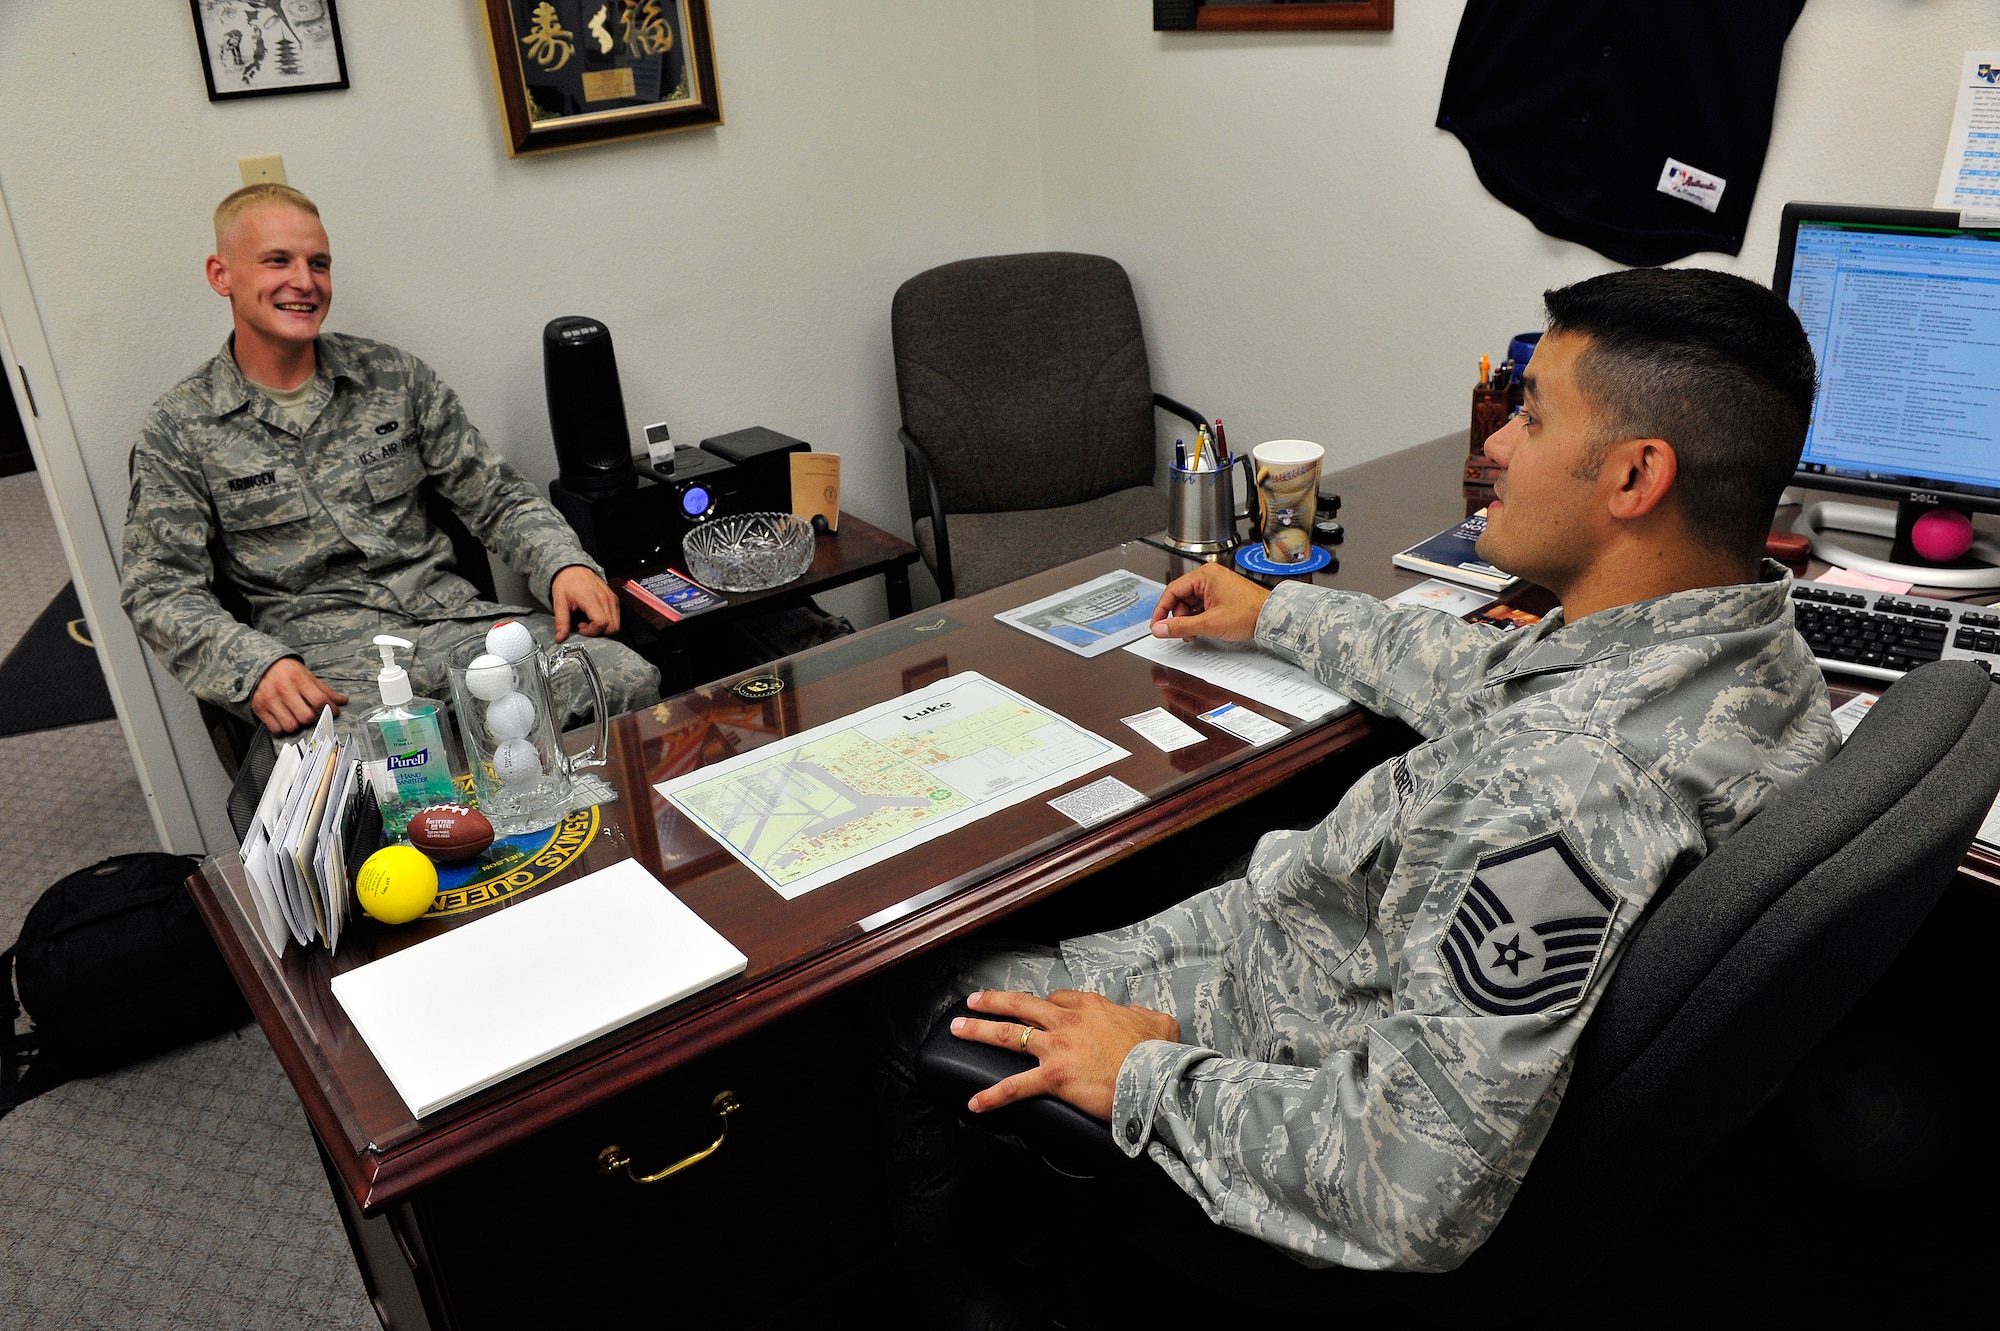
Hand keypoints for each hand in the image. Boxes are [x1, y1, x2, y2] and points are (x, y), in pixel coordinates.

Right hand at [250, 657, 348, 734]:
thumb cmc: (287, 671)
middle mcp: (283, 690)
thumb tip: (342, 701)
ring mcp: (270, 700)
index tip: (333, 712)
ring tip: (298, 717)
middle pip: (306, 717)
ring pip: (291, 726)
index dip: (330, 709)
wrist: (259, 665)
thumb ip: (325, 690)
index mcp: (298, 679)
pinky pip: (275, 729)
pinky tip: (286, 720)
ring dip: (298, 725)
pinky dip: (283, 729)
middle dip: (314, 718)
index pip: (319, 700)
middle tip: (313, 714)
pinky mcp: (259, 709)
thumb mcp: (307, 675)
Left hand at [551, 565, 619, 640]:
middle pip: (612, 627)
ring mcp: (611, 598)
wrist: (573, 568)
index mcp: (591, 598)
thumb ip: (561, 622)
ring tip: (589, 621)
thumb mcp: (559, 602)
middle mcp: (605, 598)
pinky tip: (594, 617)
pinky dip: (607, 622)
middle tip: (585, 626)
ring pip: (616, 624)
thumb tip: (560, 637)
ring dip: (603, 628)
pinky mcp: (613, 599)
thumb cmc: (567, 582)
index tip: (581, 628)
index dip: (592, 631)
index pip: (601, 623)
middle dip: (598, 632)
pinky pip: (616, 617)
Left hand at [952, 988, 1180, 1121]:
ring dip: (979, 1030)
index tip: (1038, 1007)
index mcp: (1090, 1007)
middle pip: (1022, 1005)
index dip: (1044, 1003)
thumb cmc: (1157, 1053)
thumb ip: (1148, 1014)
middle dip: (994, 1001)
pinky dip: (993, 1096)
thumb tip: (1141, 1011)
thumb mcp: (1160, 1024)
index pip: (1058, 999)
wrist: (1152, 1076)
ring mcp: (1056, 1048)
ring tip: (958, 1028)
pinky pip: (1016, 1087)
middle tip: (974, 1000)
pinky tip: (975, 1103)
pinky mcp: (1053, 1077)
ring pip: (1009, 1034)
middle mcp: (1067, 1022)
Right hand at [1149, 563, 1270, 642]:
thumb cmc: (1249, 613)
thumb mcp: (1209, 623)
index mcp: (1204, 575)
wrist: (1272, 617)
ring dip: (1188, 619)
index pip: (1172, 590)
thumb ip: (1180, 626)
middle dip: (1178, 617)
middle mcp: (1209, 577)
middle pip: (1180, 597)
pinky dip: (1198, 618)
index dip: (1161, 610)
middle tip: (1179, 632)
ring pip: (1190, 603)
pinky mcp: (1221, 594)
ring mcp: (1215, 585)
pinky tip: (1202, 628)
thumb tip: (1160, 628)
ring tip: (1195, 632)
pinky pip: (1201, 605)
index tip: (1157, 625)